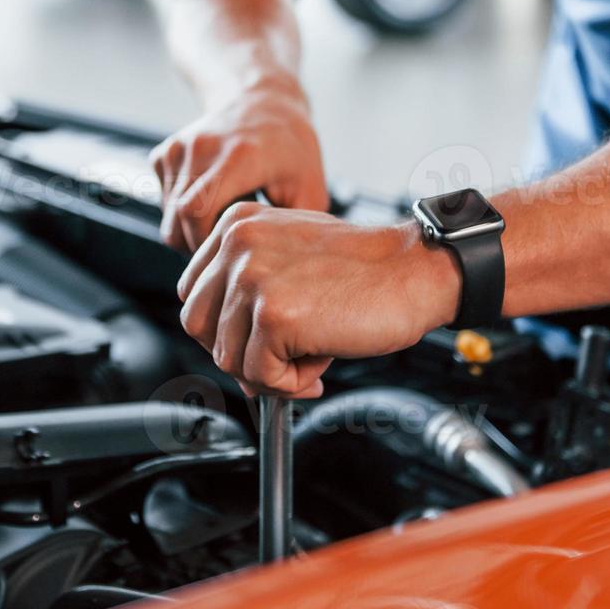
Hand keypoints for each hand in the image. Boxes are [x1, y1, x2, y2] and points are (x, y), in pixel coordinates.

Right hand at [151, 83, 327, 252]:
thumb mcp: (310, 187)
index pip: (197, 211)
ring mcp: (180, 148)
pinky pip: (163, 199)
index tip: (226, 256)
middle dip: (195, 245)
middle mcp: (203, 148)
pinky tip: (210, 203)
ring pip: (168, 213)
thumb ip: (292, 229)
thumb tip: (278, 267)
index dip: (203, 244)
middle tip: (224, 251)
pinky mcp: (166, 151)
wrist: (262, 101)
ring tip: (223, 223)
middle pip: (177, 218)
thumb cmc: (290, 149)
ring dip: (189, 229)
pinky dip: (180, 211)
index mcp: (239, 157)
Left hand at [177, 203, 460, 397]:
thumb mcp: (291, 258)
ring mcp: (253, 277)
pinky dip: (289, 384)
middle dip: (239, 354)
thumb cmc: (365, 269)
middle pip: (198, 325)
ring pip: (227, 356)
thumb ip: (250, 292)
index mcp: (236, 224)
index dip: (225, 328)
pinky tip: (319, 365)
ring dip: (268, 372)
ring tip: (309, 360)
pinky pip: (259, 374)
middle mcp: (237, 244)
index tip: (260, 340)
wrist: (415, 270)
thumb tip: (226, 353)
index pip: (194, 292)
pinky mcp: (274, 314)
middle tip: (281, 362)